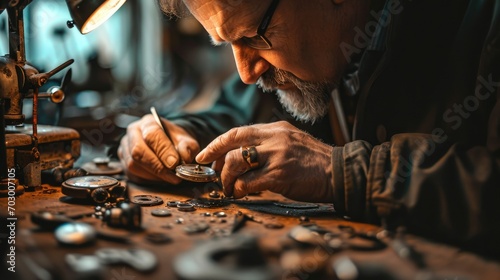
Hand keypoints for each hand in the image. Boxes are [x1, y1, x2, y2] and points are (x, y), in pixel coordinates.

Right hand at [118, 114, 199, 183]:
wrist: (168, 142)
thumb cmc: (175, 140)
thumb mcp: (186, 140)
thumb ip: (187, 146)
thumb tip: (185, 157)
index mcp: (148, 122)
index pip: (151, 135)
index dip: (163, 150)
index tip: (174, 163)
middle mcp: (133, 132)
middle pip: (137, 151)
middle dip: (156, 166)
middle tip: (173, 176)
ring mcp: (125, 147)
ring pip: (132, 165)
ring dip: (152, 175)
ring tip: (169, 178)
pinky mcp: (123, 162)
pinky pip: (132, 175)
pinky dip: (147, 180)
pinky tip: (160, 179)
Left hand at [195, 121, 334, 201]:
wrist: (338, 172)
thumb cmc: (315, 161)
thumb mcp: (292, 141)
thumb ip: (269, 144)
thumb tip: (244, 156)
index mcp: (275, 129)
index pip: (238, 131)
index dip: (217, 143)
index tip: (205, 155)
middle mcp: (274, 138)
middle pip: (232, 143)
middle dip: (214, 158)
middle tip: (211, 172)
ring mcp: (276, 155)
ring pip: (236, 161)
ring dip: (227, 177)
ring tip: (229, 187)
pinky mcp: (279, 174)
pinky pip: (248, 181)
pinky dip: (239, 189)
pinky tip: (240, 193)